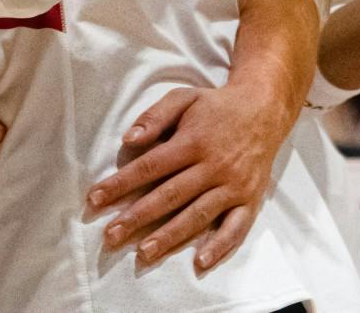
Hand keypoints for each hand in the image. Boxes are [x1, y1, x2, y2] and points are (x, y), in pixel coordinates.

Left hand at [85, 83, 292, 272]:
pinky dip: (220, 246)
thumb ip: (154, 116)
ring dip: (170, 237)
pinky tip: (200, 262)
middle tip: (111, 236)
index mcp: (192, 142)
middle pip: (169, 196)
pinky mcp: (251, 201)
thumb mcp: (183, 98)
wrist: (264, 110)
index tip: (95, 199)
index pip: (149, 167)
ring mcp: (233, 187)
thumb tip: (128, 139)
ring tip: (144, 253)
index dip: (120, 184)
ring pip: (198, 216)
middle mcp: (213, 167)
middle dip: (137, 217)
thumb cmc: (215, 106)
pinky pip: (237, 228)